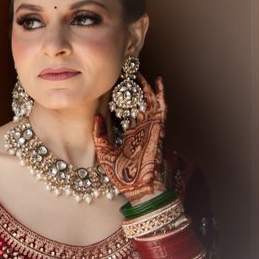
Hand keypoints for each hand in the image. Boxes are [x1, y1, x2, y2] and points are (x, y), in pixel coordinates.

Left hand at [93, 73, 167, 203]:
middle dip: (130, 88)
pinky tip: (157, 81)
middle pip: (136, 103)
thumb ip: (100, 135)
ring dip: (144, 86)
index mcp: (128, 134)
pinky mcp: (158, 129)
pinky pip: (162, 108)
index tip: (111, 83)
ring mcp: (150, 128)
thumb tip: (96, 116)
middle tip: (123, 71)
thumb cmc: (122, 176)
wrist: (138, 187)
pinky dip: (161, 94)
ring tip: (137, 71)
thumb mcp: (104, 153)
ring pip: (148, 101)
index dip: (118, 97)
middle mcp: (140, 128)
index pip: (123, 111)